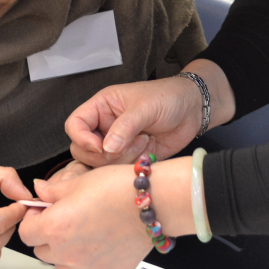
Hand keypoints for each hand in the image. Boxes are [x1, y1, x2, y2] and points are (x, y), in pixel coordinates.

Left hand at [21, 158, 194, 268]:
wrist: (153, 201)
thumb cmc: (119, 189)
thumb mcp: (79, 182)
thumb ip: (53, 191)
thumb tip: (39, 190)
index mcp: (55, 228)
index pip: (26, 232)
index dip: (33, 219)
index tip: (43, 212)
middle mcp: (68, 252)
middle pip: (42, 251)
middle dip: (48, 235)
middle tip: (65, 218)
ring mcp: (89, 266)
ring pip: (63, 265)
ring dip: (66, 252)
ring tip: (83, 232)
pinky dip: (92, 258)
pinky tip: (103, 239)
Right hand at [66, 59, 235, 166]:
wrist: (193, 110)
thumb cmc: (168, 97)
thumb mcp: (145, 107)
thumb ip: (124, 127)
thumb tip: (106, 148)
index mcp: (101, 107)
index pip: (74, 124)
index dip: (81, 138)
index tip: (100, 146)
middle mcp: (105, 126)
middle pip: (82, 150)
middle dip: (103, 154)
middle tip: (125, 147)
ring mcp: (117, 144)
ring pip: (100, 164)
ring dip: (121, 160)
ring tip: (143, 143)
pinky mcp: (130, 158)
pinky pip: (119, 170)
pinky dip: (132, 166)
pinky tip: (148, 152)